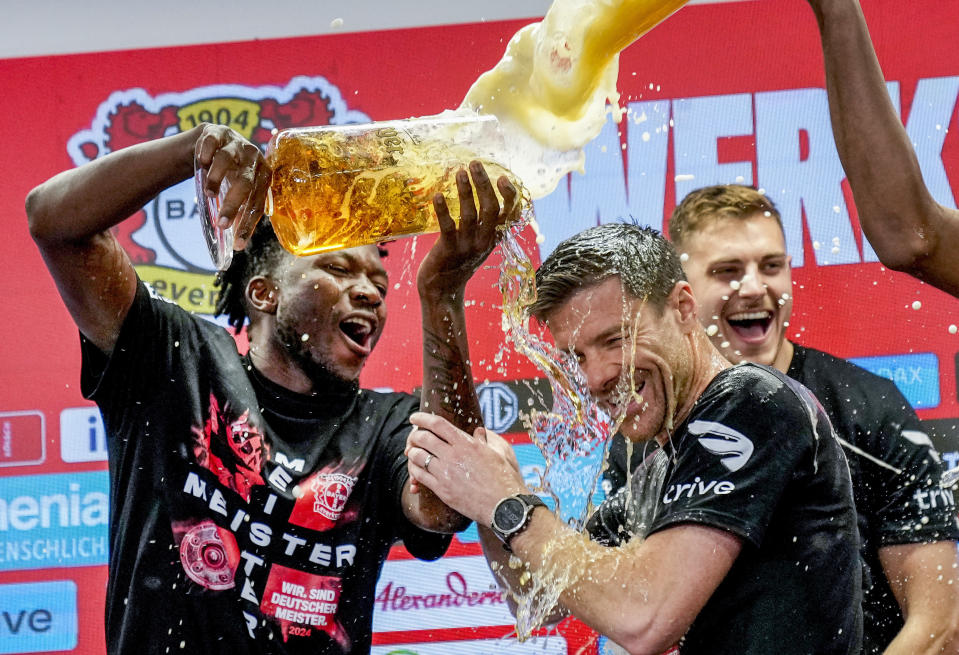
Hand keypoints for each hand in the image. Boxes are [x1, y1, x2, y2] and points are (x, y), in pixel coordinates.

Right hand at [194, 123, 271, 248]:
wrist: (211, 143)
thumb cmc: (228, 174)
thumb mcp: (236, 191)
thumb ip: (239, 210)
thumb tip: (238, 243)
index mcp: (263, 175)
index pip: (258, 203)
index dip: (248, 224)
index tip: (237, 245)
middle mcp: (254, 158)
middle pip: (246, 182)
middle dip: (233, 205)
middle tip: (221, 224)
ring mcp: (236, 142)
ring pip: (228, 160)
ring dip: (217, 179)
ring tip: (208, 195)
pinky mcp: (218, 131)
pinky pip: (213, 141)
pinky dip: (207, 153)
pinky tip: (202, 163)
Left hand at [406, 412, 527, 523]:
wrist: (504, 505)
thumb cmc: (504, 479)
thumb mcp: (497, 454)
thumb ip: (484, 441)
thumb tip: (478, 431)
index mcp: (467, 444)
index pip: (438, 424)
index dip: (422, 418)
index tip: (414, 418)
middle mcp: (454, 456)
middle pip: (424, 438)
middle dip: (414, 436)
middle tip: (413, 437)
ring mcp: (446, 473)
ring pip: (418, 456)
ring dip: (412, 452)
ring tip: (413, 452)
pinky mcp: (442, 490)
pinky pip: (420, 476)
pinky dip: (414, 470)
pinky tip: (416, 470)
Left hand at [416, 161, 519, 297]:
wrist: (442, 290)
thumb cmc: (457, 262)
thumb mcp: (476, 243)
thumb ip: (482, 224)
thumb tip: (480, 194)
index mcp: (493, 238)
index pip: (510, 214)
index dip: (509, 195)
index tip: (502, 177)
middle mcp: (484, 241)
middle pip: (491, 208)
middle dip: (484, 184)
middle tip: (474, 163)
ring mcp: (467, 246)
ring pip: (471, 214)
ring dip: (466, 191)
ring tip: (460, 172)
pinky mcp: (448, 250)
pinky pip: (447, 227)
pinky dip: (443, 210)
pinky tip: (438, 196)